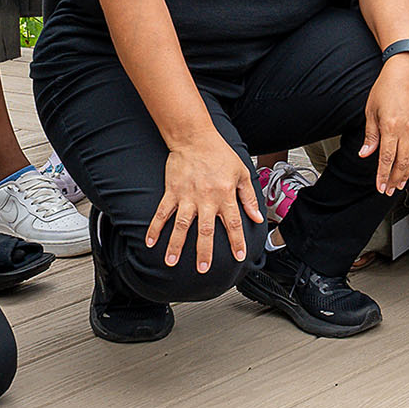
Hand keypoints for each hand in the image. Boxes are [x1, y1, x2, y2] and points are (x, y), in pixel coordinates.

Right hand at [147, 137, 261, 272]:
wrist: (195, 138)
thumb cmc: (220, 154)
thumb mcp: (242, 173)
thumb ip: (249, 197)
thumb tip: (258, 217)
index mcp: (225, 195)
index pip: (233, 223)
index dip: (237, 241)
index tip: (239, 256)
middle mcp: (206, 199)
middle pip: (206, 230)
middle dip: (204, 251)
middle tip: (203, 269)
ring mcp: (187, 197)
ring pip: (182, 225)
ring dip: (175, 244)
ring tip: (170, 262)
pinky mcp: (172, 192)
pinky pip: (162, 213)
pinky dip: (155, 228)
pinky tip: (150, 242)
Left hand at [360, 52, 408, 193]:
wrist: (407, 70)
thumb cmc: (387, 86)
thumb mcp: (371, 110)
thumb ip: (371, 135)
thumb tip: (366, 153)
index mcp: (391, 127)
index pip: (387, 159)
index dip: (382, 176)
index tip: (379, 187)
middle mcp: (407, 130)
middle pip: (402, 163)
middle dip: (394, 179)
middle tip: (388, 190)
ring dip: (407, 174)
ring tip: (400, 185)